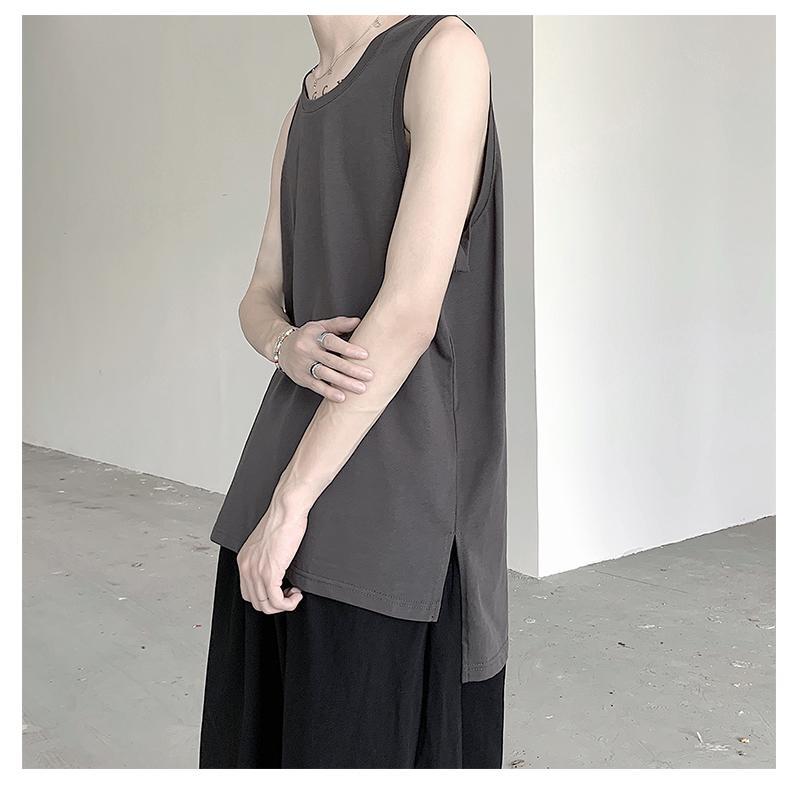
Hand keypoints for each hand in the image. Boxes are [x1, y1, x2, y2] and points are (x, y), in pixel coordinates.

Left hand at [237, 497, 307, 613]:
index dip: (266, 597)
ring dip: (284, 605)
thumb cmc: (281, 521)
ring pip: (267, 606)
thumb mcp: (266, 543)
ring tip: (294, 594)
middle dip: (275, 604)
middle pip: (256, 603)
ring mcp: (256, 572)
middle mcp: (246, 568)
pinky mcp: (270, 573)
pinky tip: (296, 594)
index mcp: (244, 561)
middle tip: (289, 594)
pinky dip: (289, 603)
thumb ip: (264, 558)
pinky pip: (277, 601)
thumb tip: (275, 571)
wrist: (286, 511)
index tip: (281, 590)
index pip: (248, 593)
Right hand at [277, 316, 373, 401]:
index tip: (365, 355)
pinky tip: (342, 398)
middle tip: (369, 375)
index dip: (348, 348)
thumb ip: (338, 324)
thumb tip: (358, 321)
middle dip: (351, 369)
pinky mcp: (301, 378)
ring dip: (344, 382)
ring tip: (361, 388)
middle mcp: (307, 350)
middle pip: (331, 360)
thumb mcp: (320, 326)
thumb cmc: (307, 337)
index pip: (332, 342)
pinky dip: (329, 392)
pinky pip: (316, 386)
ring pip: (325, 374)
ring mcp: (303, 365)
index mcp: (314, 335)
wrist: (282, 348)